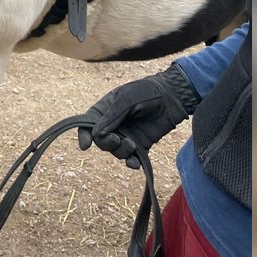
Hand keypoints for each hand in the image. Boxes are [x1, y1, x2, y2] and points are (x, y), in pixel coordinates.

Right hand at [78, 64, 198, 166]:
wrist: (171, 97)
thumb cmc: (146, 92)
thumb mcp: (126, 99)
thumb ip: (111, 117)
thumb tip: (96, 134)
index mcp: (105, 110)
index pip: (88, 124)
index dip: (84, 135)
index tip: (85, 145)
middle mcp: (113, 124)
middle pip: (101, 141)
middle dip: (106, 143)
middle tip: (117, 139)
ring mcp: (127, 135)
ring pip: (116, 151)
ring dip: (121, 152)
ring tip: (132, 145)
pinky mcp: (141, 145)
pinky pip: (132, 158)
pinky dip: (131, 163)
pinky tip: (135, 164)